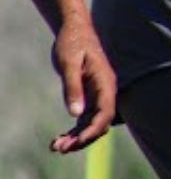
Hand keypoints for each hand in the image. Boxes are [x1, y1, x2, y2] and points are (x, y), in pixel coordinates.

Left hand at [48, 16, 114, 153]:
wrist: (74, 30)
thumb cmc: (72, 43)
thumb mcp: (68, 64)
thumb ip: (73, 88)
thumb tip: (75, 115)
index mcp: (105, 83)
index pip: (105, 114)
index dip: (93, 131)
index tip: (77, 142)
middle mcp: (106, 91)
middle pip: (100, 123)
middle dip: (82, 139)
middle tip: (60, 148)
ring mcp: (98, 95)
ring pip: (92, 123)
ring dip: (77, 137)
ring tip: (56, 147)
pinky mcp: (89, 96)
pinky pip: (85, 118)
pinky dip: (74, 130)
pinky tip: (60, 138)